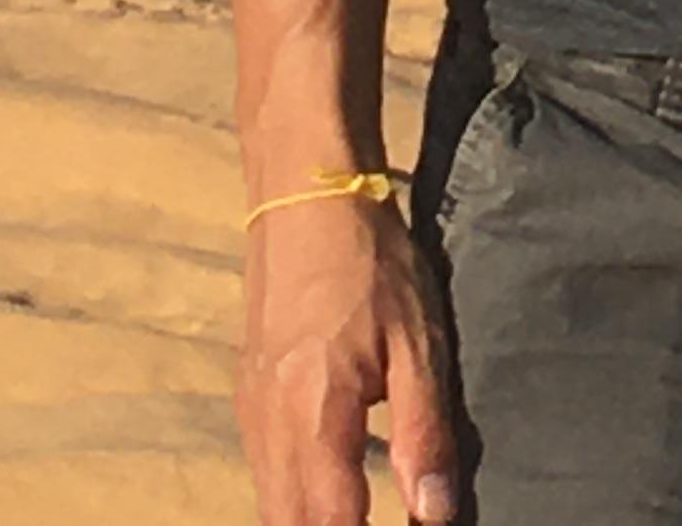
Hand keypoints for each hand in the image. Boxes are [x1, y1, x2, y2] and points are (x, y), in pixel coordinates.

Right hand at [236, 189, 457, 524]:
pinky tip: (326, 488)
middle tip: (372, 524)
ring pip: (269, 503)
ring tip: (355, 516)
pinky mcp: (246, 392)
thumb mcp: (416, 342)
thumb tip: (435, 516)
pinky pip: (261, 470)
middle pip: (288, 524)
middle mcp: (269, 425)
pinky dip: (290, 496)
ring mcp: (250, 409)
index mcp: (314, 415)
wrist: (307, 190)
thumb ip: (423, 433)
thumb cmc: (370, 259)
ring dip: (307, 522)